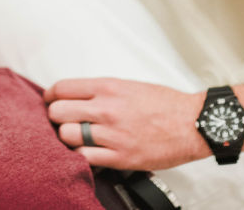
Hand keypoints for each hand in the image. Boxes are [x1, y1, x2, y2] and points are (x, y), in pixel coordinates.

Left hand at [45, 78, 210, 170]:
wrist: (192, 123)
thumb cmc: (165, 104)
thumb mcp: (129, 85)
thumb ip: (101, 91)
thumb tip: (76, 97)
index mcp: (108, 87)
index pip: (62, 88)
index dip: (51, 96)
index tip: (51, 101)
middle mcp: (106, 109)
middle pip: (57, 113)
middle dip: (55, 118)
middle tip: (62, 121)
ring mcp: (111, 134)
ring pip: (67, 136)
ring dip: (67, 138)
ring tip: (76, 138)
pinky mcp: (119, 157)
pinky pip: (84, 158)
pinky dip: (80, 156)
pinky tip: (87, 153)